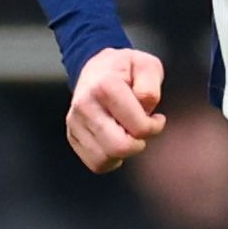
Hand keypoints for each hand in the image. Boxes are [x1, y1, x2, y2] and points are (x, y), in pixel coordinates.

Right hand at [65, 47, 166, 172]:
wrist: (95, 67)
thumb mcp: (147, 65)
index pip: (138, 128)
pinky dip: (110, 159)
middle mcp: (85, 105)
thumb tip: (145, 110)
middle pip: (119, 148)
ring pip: (104, 160)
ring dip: (122, 153)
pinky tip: (115, 141)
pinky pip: (95, 163)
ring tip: (126, 134)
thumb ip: (151, 87)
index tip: (155, 118)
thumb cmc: (124, 68)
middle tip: (140, 130)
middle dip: (137, 144)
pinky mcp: (72, 135)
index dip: (154, 127)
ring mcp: (75, 121)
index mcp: (105, 86)